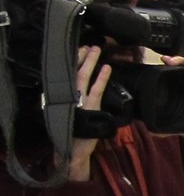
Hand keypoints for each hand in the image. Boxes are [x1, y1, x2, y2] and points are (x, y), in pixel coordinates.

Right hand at [65, 47, 108, 181]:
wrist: (72, 150)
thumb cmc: (74, 132)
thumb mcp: (72, 113)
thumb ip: (76, 100)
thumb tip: (85, 86)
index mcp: (64, 96)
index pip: (69, 75)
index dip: (75, 62)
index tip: (81, 49)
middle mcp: (67, 96)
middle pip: (74, 72)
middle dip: (82, 57)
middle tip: (89, 45)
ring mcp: (77, 101)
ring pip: (82, 77)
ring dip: (89, 62)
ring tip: (96, 49)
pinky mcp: (88, 108)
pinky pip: (96, 90)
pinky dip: (102, 78)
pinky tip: (107, 68)